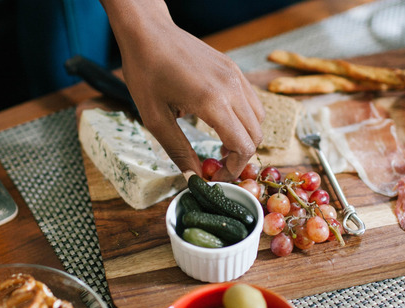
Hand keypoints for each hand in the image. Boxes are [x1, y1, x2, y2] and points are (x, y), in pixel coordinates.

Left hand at [101, 0, 263, 181]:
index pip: (243, 146)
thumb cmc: (146, 72)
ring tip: (220, 145)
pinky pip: (251, 101)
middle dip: (240, 157)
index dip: (233, 170)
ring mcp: (235, 76)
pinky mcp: (233, 69)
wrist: (148, 32)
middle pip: (256, 135)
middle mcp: (231, 88)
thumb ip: (178, 150)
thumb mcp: (155, 118)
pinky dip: (243, 119)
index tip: (215, 177)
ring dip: (245, 137)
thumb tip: (192, 177)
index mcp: (212, 101)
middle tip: (217, 166)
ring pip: (258, 118)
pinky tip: (220, 122)